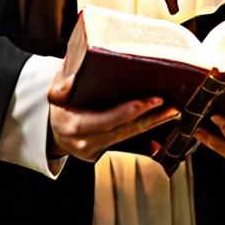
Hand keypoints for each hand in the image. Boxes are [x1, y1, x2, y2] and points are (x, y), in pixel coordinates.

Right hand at [47, 69, 179, 162]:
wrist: (52, 131)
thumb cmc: (58, 105)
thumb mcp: (54, 91)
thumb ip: (63, 85)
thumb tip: (75, 71)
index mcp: (74, 124)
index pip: (106, 119)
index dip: (127, 112)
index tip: (147, 101)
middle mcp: (86, 141)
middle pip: (123, 129)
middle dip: (148, 117)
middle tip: (169, 104)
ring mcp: (95, 149)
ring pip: (128, 136)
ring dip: (152, 124)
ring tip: (172, 110)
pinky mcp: (103, 152)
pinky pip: (126, 142)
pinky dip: (146, 135)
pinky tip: (162, 127)